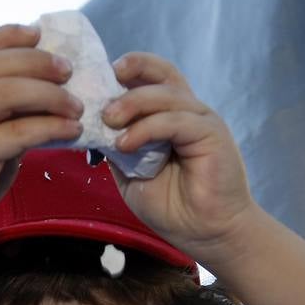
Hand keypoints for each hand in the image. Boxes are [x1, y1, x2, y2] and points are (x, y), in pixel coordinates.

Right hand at [0, 23, 83, 249]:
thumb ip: (3, 117)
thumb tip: (46, 99)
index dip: (9, 36)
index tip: (39, 32)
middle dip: (38, 62)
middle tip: (69, 70)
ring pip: (7, 92)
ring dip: (49, 94)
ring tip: (76, 105)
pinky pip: (18, 132)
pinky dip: (50, 127)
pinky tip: (71, 131)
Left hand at [102, 53, 257, 258]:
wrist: (203, 234)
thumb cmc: (171, 206)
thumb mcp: (130, 173)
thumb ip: (116, 147)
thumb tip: (92, 125)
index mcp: (169, 116)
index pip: (151, 78)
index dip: (129, 70)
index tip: (100, 77)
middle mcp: (187, 112)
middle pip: (162, 74)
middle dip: (130, 75)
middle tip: (101, 99)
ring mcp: (201, 120)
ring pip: (166, 95)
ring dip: (132, 104)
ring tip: (108, 120)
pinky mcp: (211, 134)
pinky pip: (175, 121)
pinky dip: (147, 128)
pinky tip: (126, 143)